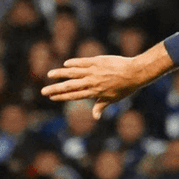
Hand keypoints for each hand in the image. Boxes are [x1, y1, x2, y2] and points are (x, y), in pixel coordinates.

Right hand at [43, 51, 166, 118]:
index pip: (74, 95)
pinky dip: (74, 63)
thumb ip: (101, 106)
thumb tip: (95, 117)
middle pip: (70, 86)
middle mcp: (92, 82)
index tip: (52, 98)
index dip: (62, 97)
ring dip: (60, 74)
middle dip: (55, 89)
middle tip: (43, 91)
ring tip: (50, 74)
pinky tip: (66, 64)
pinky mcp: (97, 61)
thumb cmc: (125, 87)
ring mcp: (94, 71)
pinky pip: (83, 62)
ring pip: (73, 72)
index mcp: (95, 92)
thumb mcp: (113, 99)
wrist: (134, 73)